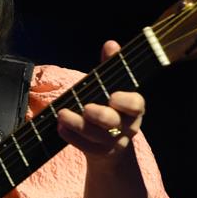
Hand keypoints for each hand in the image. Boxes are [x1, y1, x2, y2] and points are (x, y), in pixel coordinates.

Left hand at [56, 40, 144, 159]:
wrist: (111, 144)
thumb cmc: (111, 107)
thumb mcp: (113, 86)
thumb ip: (111, 66)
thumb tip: (111, 44)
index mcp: (134, 108)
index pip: (136, 105)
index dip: (126, 102)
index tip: (112, 96)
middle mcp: (127, 126)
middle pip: (115, 123)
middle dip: (100, 115)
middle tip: (86, 108)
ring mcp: (114, 142)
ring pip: (97, 136)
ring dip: (78, 125)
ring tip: (61, 114)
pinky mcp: (100, 154)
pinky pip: (85, 148)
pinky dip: (71, 137)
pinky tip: (60, 127)